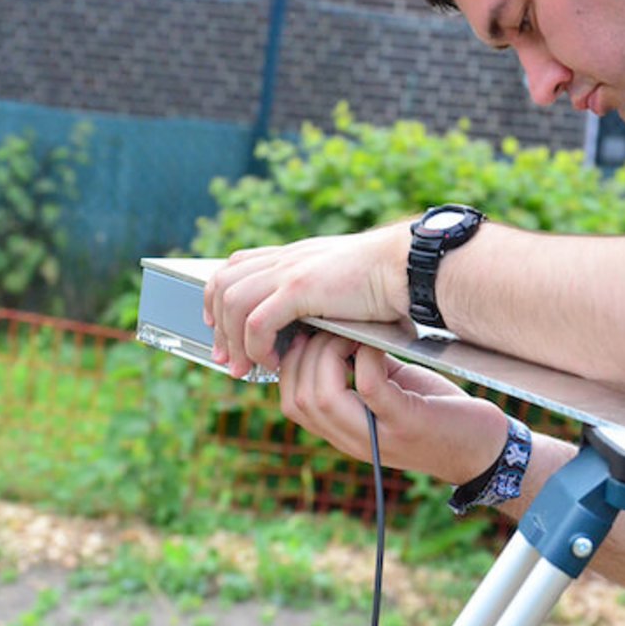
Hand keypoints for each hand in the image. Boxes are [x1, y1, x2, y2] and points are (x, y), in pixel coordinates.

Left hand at [203, 226, 408, 378]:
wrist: (407, 266)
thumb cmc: (387, 280)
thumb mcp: (341, 281)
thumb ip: (319, 292)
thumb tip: (311, 316)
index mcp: (292, 255)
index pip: (236, 266)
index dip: (219, 297)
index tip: (221, 328)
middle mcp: (284, 259)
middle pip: (223, 284)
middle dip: (217, 325)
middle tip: (224, 359)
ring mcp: (289, 271)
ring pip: (232, 304)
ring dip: (233, 341)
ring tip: (244, 369)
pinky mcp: (299, 288)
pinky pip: (257, 321)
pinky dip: (256, 346)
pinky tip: (271, 362)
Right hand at [277, 334, 509, 485]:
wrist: (488, 450)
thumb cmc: (439, 412)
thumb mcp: (391, 390)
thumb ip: (359, 370)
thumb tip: (333, 328)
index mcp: (344, 431)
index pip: (289, 403)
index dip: (290, 364)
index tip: (313, 333)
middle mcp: (353, 440)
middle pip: (296, 400)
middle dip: (305, 355)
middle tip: (333, 328)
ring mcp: (379, 436)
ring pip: (321, 397)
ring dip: (328, 355)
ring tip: (351, 334)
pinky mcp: (408, 425)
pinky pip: (369, 388)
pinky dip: (366, 358)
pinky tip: (377, 344)